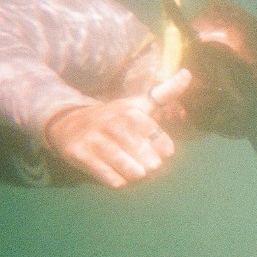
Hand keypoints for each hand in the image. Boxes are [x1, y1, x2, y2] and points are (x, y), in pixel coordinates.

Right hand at [44, 69, 191, 188]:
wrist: (68, 123)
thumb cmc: (114, 118)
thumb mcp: (139, 103)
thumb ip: (165, 93)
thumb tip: (188, 73)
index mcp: (134, 114)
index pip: (166, 149)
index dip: (161, 154)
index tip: (149, 146)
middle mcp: (116, 125)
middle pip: (152, 165)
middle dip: (148, 167)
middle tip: (136, 158)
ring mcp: (98, 141)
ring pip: (135, 175)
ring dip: (134, 176)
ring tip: (125, 165)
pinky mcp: (82, 156)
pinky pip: (115, 182)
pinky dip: (118, 181)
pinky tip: (111, 169)